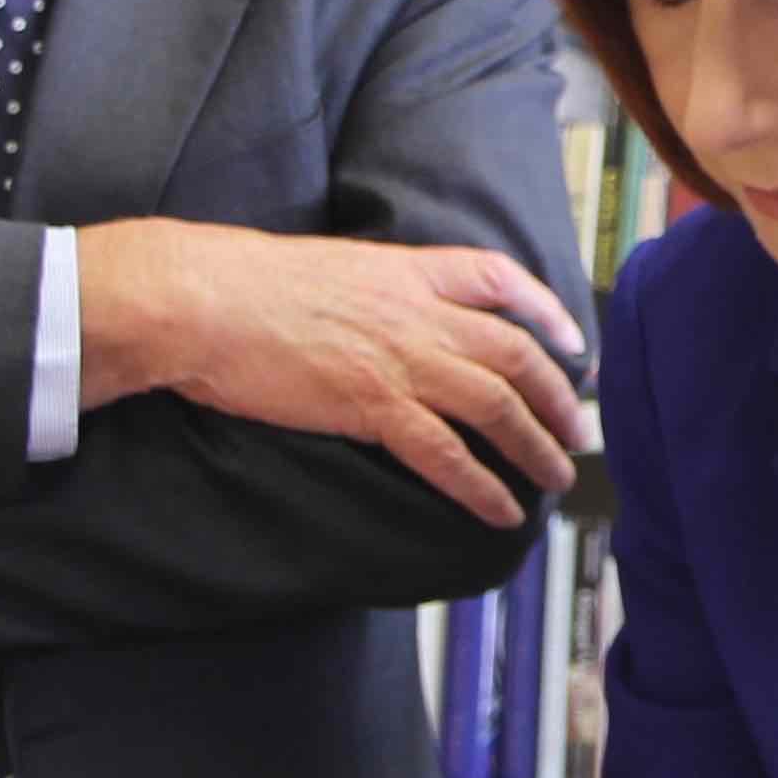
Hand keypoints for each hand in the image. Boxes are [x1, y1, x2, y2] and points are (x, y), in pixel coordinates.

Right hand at [81, 220, 593, 527]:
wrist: (201, 299)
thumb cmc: (244, 282)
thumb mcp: (330, 265)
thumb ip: (374, 288)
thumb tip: (383, 310)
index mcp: (409, 270)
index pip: (500, 278)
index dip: (546, 309)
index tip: (573, 339)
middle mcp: (419, 314)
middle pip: (515, 354)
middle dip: (558, 395)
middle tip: (577, 430)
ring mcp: (402, 361)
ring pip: (496, 408)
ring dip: (535, 447)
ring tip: (557, 477)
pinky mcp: (373, 405)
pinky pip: (446, 455)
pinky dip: (482, 487)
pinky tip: (502, 511)